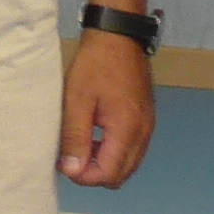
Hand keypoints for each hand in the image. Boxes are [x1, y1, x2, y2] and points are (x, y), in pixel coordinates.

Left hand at [59, 32, 155, 186]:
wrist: (119, 36)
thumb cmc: (95, 65)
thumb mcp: (77, 101)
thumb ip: (76, 138)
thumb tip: (72, 171)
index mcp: (126, 129)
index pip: (108, 174)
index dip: (84, 177)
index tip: (65, 164)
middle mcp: (143, 133)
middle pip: (121, 175)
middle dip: (95, 174)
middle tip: (72, 158)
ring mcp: (148, 127)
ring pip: (129, 165)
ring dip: (105, 164)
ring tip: (82, 147)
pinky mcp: (147, 120)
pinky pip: (134, 150)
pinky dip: (115, 153)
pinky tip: (97, 137)